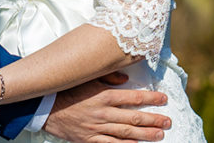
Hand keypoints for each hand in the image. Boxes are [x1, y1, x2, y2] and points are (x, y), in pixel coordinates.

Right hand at [43, 73, 171, 142]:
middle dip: (153, 119)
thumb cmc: (67, 90)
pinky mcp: (89, 139)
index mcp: (104, 95)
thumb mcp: (87, 78)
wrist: (45, 107)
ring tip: (159, 135)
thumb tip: (126, 79)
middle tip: (168, 121)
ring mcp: (96, 128)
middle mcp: (103, 112)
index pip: (133, 97)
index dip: (151, 98)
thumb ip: (108, 77)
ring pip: (126, 132)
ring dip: (145, 134)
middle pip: (134, 117)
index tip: (164, 98)